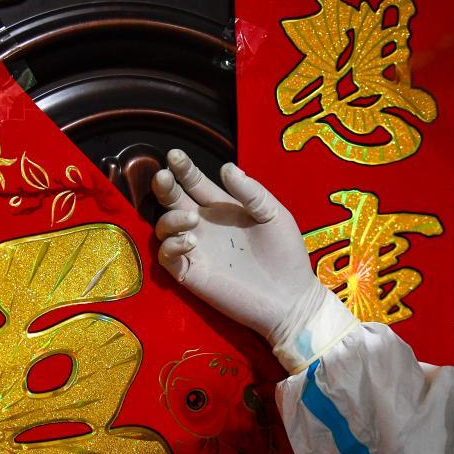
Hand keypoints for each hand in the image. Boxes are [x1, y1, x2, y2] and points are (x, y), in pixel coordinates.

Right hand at [153, 150, 357, 373]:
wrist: (290, 298)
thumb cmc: (285, 254)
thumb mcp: (274, 215)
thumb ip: (251, 192)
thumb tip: (225, 167)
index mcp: (222, 209)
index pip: (195, 183)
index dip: (183, 168)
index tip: (175, 155)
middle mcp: (203, 226)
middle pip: (172, 201)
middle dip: (164, 186)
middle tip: (163, 176)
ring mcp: (195, 250)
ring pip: (163, 227)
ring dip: (170, 219)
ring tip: (192, 221)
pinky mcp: (191, 274)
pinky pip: (166, 257)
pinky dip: (171, 246)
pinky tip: (191, 242)